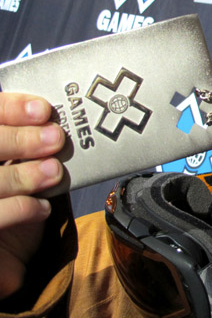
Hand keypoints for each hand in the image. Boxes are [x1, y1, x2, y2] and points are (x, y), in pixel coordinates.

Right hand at [0, 93, 64, 298]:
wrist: (3, 251)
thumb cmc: (11, 197)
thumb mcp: (18, 164)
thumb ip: (26, 143)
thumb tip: (53, 120)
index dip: (10, 109)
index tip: (43, 110)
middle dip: (19, 140)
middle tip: (56, 138)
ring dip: (24, 174)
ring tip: (55, 172)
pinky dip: (21, 208)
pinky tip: (43, 207)